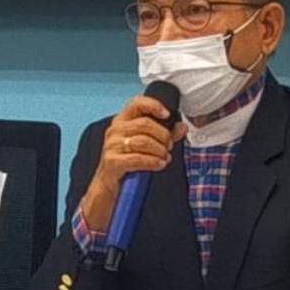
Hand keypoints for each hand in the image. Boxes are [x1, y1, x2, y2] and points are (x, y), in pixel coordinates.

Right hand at [81, 96, 188, 230]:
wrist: (108, 185)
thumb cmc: (126, 162)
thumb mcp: (145, 145)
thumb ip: (164, 134)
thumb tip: (182, 127)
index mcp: (121, 121)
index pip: (136, 103)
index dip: (153, 105)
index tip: (166, 114)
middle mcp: (114, 130)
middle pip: (145, 124)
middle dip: (163, 135)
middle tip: (169, 146)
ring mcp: (111, 145)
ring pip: (144, 141)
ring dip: (160, 150)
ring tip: (165, 157)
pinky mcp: (112, 161)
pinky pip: (138, 158)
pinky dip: (153, 161)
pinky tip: (159, 164)